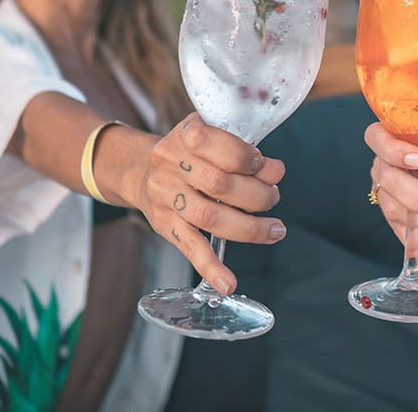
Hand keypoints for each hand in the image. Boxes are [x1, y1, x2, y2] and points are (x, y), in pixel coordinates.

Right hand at [138, 112, 285, 294]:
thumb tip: (275, 171)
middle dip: (257, 195)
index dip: (250, 160)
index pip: (221, 147)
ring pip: (210, 216)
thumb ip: (245, 153)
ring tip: (274, 230)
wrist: (142, 170)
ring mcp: (165, 196)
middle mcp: (169, 164)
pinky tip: (227, 283)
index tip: (269, 167)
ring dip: (249, 228)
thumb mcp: (214, 138)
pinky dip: (210, 267)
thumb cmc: (190, 153)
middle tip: (273, 198)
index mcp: (186, 134)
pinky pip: (189, 247)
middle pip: (220, 184)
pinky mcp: (165, 225)